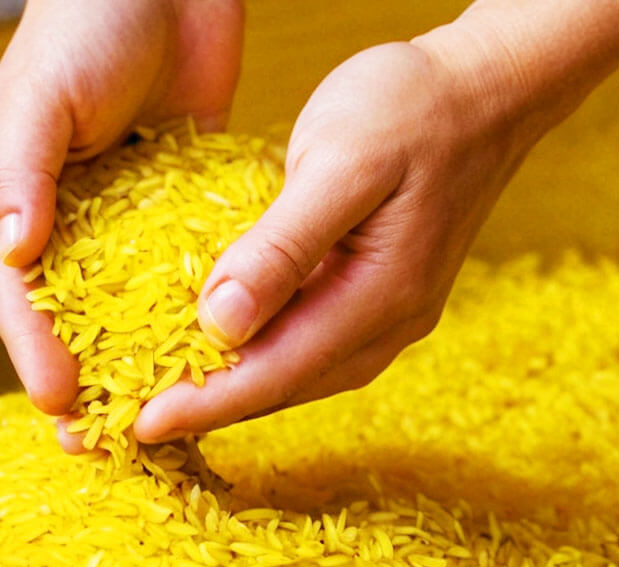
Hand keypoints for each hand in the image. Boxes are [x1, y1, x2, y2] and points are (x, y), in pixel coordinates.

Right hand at [0, 0, 243, 417]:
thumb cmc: (87, 21)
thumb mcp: (42, 95)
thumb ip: (23, 171)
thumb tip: (11, 254)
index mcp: (13, 195)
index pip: (17, 291)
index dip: (33, 351)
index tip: (60, 406)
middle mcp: (64, 215)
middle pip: (70, 314)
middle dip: (84, 378)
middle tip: (101, 444)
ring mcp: (122, 214)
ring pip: (128, 305)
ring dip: (140, 361)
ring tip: (160, 419)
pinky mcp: (176, 203)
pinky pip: (180, 269)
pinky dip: (190, 310)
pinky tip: (214, 356)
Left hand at [132, 38, 549, 442]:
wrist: (488, 88)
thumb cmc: (410, 108)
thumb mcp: (338, 163)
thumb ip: (282, 248)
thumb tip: (221, 325)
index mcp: (379, 298)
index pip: (274, 372)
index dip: (204, 404)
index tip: (138, 427)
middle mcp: (389, 324)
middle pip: (282, 387)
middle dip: (207, 410)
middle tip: (130, 425)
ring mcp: (390, 316)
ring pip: (296, 374)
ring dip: (231, 392)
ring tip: (165, 399)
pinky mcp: (381, 298)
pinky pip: (308, 346)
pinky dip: (259, 358)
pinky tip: (221, 353)